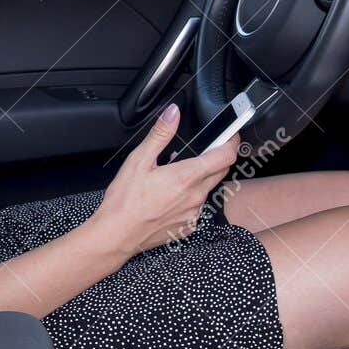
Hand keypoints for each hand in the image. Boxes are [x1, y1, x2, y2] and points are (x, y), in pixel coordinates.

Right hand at [90, 103, 239, 258]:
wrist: (117, 235)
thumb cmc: (125, 200)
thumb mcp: (138, 160)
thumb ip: (160, 134)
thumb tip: (173, 113)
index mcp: (186, 176)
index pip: (226, 156)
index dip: (231, 141)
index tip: (230, 134)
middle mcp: (196, 196)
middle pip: (221, 171)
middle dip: (217, 158)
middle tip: (200, 151)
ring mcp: (194, 213)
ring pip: (207, 189)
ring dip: (199, 179)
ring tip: (174, 176)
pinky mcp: (188, 226)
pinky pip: (197, 207)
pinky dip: (189, 198)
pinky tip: (170, 196)